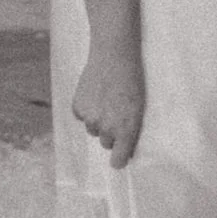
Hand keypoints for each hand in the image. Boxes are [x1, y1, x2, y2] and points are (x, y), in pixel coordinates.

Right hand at [70, 38, 146, 164]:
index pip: (118, 161)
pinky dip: (86, 108)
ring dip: (98, 120)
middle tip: (116, 113)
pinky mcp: (78, 108)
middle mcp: (106, 128)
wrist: (113, 56)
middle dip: (110, 133)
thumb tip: (125, 150)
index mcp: (125, 130)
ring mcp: (90, 119)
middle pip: (106, 143)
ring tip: (106, 99)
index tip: (119, 158)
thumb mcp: (138, 108)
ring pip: (93, 129)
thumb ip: (131, 130)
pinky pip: (81, 116)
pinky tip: (94, 93)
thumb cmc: (132, 80)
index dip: (119, 159)